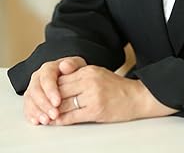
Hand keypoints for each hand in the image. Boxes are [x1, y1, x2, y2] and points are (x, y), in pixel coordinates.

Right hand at [23, 56, 86, 124]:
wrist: (70, 77)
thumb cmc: (73, 72)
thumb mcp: (77, 65)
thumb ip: (72, 64)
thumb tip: (65, 65)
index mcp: (48, 68)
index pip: (46, 79)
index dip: (51, 91)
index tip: (57, 102)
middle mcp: (38, 78)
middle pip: (36, 91)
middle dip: (44, 104)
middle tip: (54, 114)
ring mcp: (33, 89)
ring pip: (30, 100)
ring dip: (38, 112)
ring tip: (47, 121)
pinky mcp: (30, 100)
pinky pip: (27, 108)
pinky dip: (31, 115)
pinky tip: (37, 122)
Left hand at [52, 65, 177, 124]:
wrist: (136, 97)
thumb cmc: (117, 87)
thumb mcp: (98, 73)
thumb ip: (79, 73)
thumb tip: (60, 72)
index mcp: (89, 70)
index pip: (62, 78)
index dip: (51, 88)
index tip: (43, 94)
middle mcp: (90, 80)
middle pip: (61, 91)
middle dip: (49, 101)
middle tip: (40, 107)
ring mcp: (93, 96)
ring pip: (64, 104)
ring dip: (52, 112)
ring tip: (46, 116)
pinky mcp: (95, 110)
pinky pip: (72, 116)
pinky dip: (61, 120)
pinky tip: (56, 122)